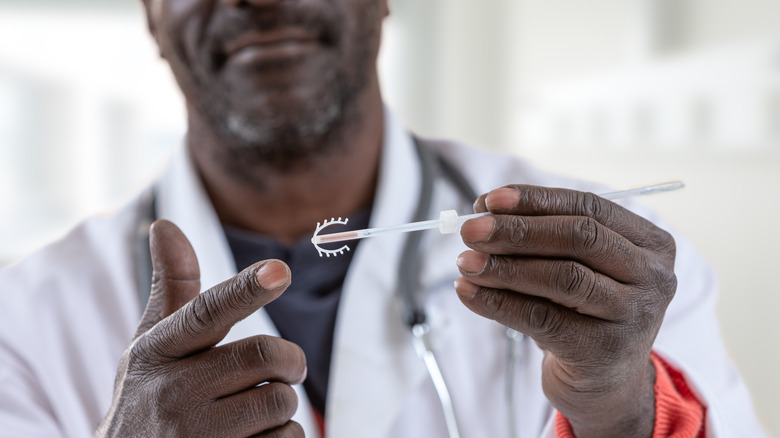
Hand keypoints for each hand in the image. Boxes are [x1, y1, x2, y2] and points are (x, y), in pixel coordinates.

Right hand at [95, 220, 305, 437]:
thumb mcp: (152, 346)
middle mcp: (172, 392)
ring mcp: (194, 435)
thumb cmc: (150, 397)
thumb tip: (164, 224)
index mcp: (159, 351)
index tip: (279, 270)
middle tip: (283, 369)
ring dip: (283, 405)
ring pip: (281, 402)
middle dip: (288, 361)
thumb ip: (171, 289)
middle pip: (266, 355)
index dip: (246, 290)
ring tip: (252, 413)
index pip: (207, 312)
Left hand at [454, 185, 676, 437]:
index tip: (488, 199)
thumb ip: (541, 237)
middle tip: (469, 230)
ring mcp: (634, 315)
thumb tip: (483, 210)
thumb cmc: (582, 312)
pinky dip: (498, 303)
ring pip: (563, 278)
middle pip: (580, 238)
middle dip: (517, 230)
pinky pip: (542, 318)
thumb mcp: (575, 267)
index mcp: (650, 242)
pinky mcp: (604, 350)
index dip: (536, 200)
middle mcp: (653, 276)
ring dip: (505, 267)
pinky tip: (468, 292)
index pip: (590, 207)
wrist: (602, 383)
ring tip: (465, 262)